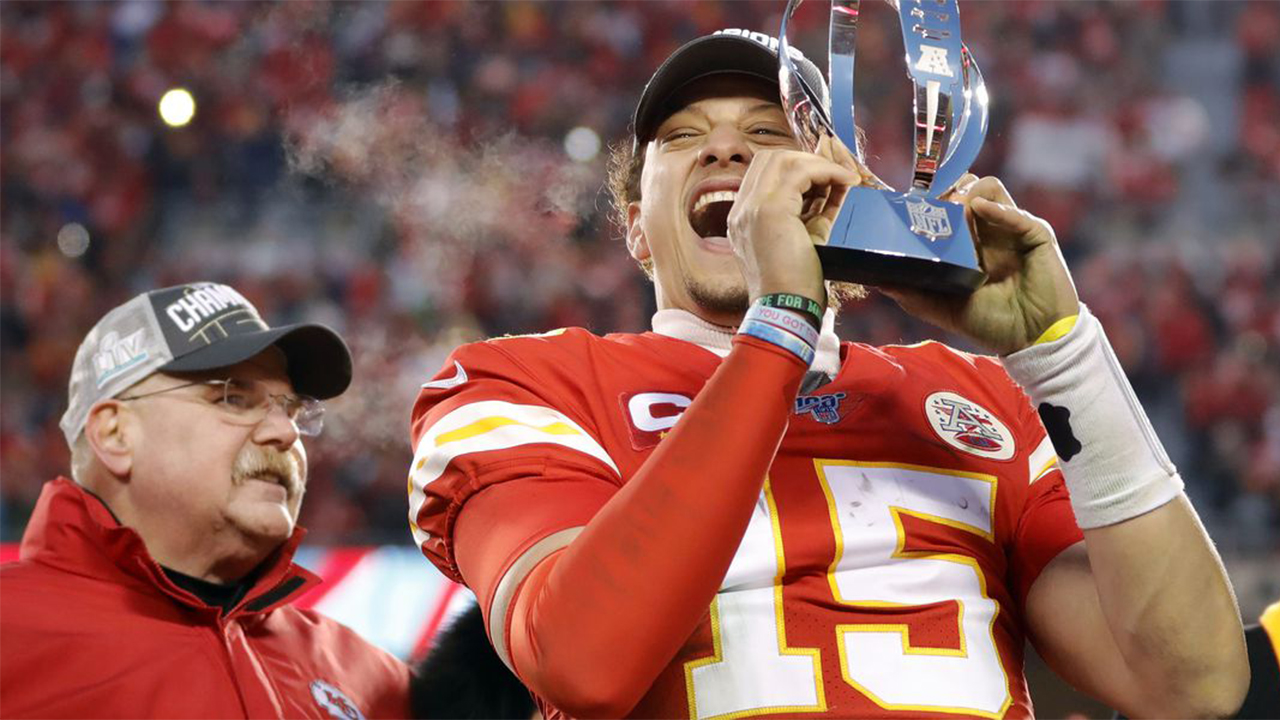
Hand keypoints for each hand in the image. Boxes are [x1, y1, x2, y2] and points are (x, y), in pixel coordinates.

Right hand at [728, 138, 862, 306]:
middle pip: (771, 158)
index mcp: (745, 219)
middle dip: (808, 159)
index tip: (828, 178)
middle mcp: (741, 210)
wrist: (786, 310)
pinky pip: (800, 171)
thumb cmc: (796, 285)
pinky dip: (828, 171)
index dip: (800, 168)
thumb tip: (835, 182)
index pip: (767, 174)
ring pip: (783, 158)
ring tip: (844, 178)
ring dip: (819, 163)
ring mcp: (749, 208)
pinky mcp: (767, 210)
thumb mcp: (806, 238)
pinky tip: (847, 182)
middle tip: (837, 173)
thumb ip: (814, 209)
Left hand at [880, 175, 1079, 354]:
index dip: (930, 199)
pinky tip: (978, 211)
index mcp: (968, 242)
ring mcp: (1012, 229)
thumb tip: (875, 278)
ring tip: (954, 210)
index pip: (947, 204)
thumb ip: (911, 292)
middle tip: (930, 202)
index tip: (910, 202)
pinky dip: (996, 209)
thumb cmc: (990, 323)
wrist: (1031, 339)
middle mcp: (988, 230)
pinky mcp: (1036, 235)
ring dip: (968, 194)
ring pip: (989, 188)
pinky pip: (1015, 212)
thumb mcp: (941, 308)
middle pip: (966, 187)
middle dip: (946, 189)